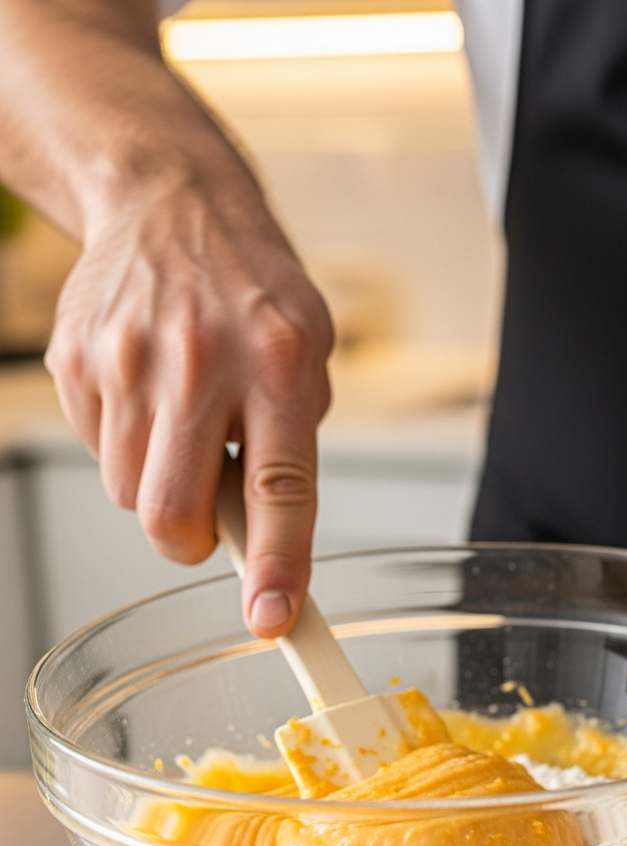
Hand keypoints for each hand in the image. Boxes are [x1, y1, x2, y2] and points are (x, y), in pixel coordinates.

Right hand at [45, 173, 332, 638]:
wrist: (173, 205)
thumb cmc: (254, 293)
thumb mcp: (310, 355)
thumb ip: (291, 444)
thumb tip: (260, 534)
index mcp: (280, 364)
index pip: (279, 487)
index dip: (276, 564)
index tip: (273, 619)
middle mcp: (199, 363)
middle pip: (170, 512)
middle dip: (188, 543)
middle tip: (204, 522)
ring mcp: (127, 360)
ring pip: (128, 493)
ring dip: (160, 488)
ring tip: (184, 427)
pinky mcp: (76, 360)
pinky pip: (98, 453)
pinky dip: (129, 450)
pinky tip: (150, 399)